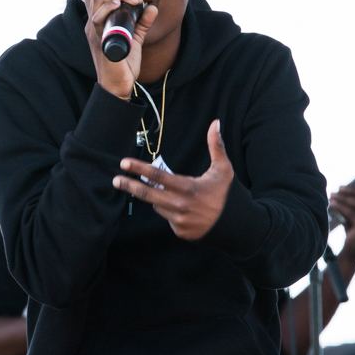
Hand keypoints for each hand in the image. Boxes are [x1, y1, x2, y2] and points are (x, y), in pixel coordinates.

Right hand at [85, 0, 157, 99]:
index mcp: (99, 21)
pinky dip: (108, 6)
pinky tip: (120, 3)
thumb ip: (142, 23)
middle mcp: (93, 24)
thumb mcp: (135, 38)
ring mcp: (94, 31)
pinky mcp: (98, 40)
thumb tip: (152, 7)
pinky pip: (98, 18)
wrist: (118, 86)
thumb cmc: (124, 65)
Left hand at [112, 120, 233, 239]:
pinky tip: (183, 208)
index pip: (158, 176)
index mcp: (188, 188)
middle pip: (148, 194)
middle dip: (130, 185)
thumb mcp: (224, 169)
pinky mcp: (180, 232)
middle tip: (115, 179)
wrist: (238, 227)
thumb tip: (215, 122)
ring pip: (158, 206)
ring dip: (157, 197)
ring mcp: (179, 221)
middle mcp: (180, 206)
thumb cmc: (229, 194)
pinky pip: (167, 218)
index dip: (139, 169)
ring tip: (166, 191)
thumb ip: (216, 146)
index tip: (124, 163)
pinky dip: (169, 211)